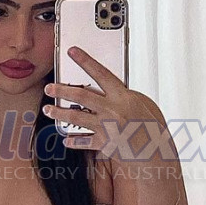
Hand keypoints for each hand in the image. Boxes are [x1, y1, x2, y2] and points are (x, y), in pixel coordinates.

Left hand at [43, 46, 166, 158]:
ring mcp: (106, 127)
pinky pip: (84, 142)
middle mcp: (112, 110)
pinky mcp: (104, 143)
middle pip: (81, 96)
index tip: (72, 51)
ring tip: (48, 110)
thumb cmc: (154, 128)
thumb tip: (112, 92)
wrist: (157, 152)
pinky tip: (66, 140)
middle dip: (62, 90)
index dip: (85, 60)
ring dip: (59, 114)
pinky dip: (74, 141)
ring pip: (76, 118)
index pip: (100, 73)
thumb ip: (125, 96)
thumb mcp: (144, 104)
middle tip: (50, 88)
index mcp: (122, 96)